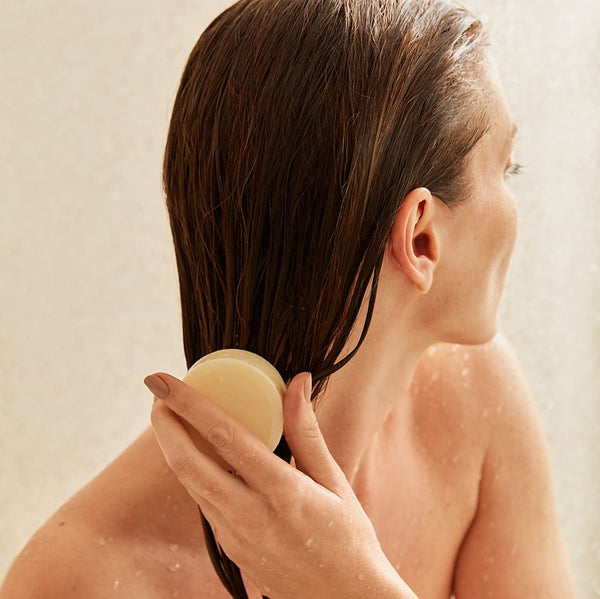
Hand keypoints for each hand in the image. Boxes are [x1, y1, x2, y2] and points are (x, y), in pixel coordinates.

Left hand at [145, 370, 414, 598]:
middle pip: (189, 463)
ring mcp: (235, 537)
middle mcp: (251, 516)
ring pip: (190, 483)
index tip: (164, 380)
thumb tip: (297, 381)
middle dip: (165, 424)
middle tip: (155, 391)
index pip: (225, 438)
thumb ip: (307, 432)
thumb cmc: (349, 540)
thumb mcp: (335, 482)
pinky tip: (194, 451)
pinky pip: (203, 500)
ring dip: (172, 445)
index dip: (190, 405)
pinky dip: (191, 469)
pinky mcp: (230, 548)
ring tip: (167, 415)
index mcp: (283, 493)